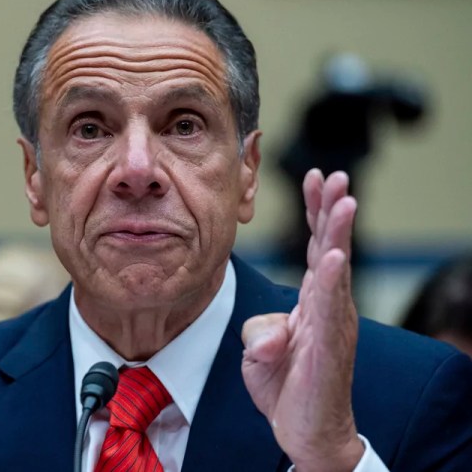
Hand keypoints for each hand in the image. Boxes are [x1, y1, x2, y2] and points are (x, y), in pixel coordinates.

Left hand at [241, 169, 362, 471]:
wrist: (303, 430)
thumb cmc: (285, 385)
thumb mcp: (260, 350)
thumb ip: (260, 330)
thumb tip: (268, 332)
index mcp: (312, 300)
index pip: (316, 246)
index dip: (315, 212)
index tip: (313, 178)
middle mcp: (327, 305)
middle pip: (330, 246)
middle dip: (330, 208)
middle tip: (333, 174)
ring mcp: (332, 323)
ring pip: (336, 268)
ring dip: (338, 232)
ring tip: (344, 198)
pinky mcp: (330, 345)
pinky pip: (331, 306)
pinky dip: (333, 279)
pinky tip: (336, 255)